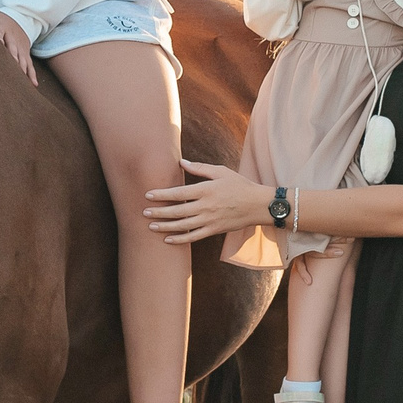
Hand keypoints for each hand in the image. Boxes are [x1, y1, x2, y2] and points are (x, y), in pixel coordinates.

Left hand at [0, 9, 36, 84]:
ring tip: (21, 78)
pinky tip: (33, 84)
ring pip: (22, 58)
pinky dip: (31, 74)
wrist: (16, 18)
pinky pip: (29, 64)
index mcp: (1, 27)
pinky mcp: (25, 53)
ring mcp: (20, 46)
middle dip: (13, 56)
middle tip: (13, 64)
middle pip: (12, 47)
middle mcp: (12, 38)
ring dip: (22, 67)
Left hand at [143, 159, 267, 243]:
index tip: (148, 195)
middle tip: (144, 213)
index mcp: (206, 189)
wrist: (258, 205)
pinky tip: (168, 239)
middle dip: (159, 213)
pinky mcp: (214, 230)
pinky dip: (180, 239)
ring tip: (151, 227)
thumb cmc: (239, 184)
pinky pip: (194, 237)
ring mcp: (210, 220)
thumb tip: (180, 162)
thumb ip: (200, 168)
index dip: (162, 195)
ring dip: (165, 227)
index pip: (179, 193)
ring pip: (183, 225)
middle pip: (177, 211)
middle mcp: (206, 206)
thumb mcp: (221, 171)